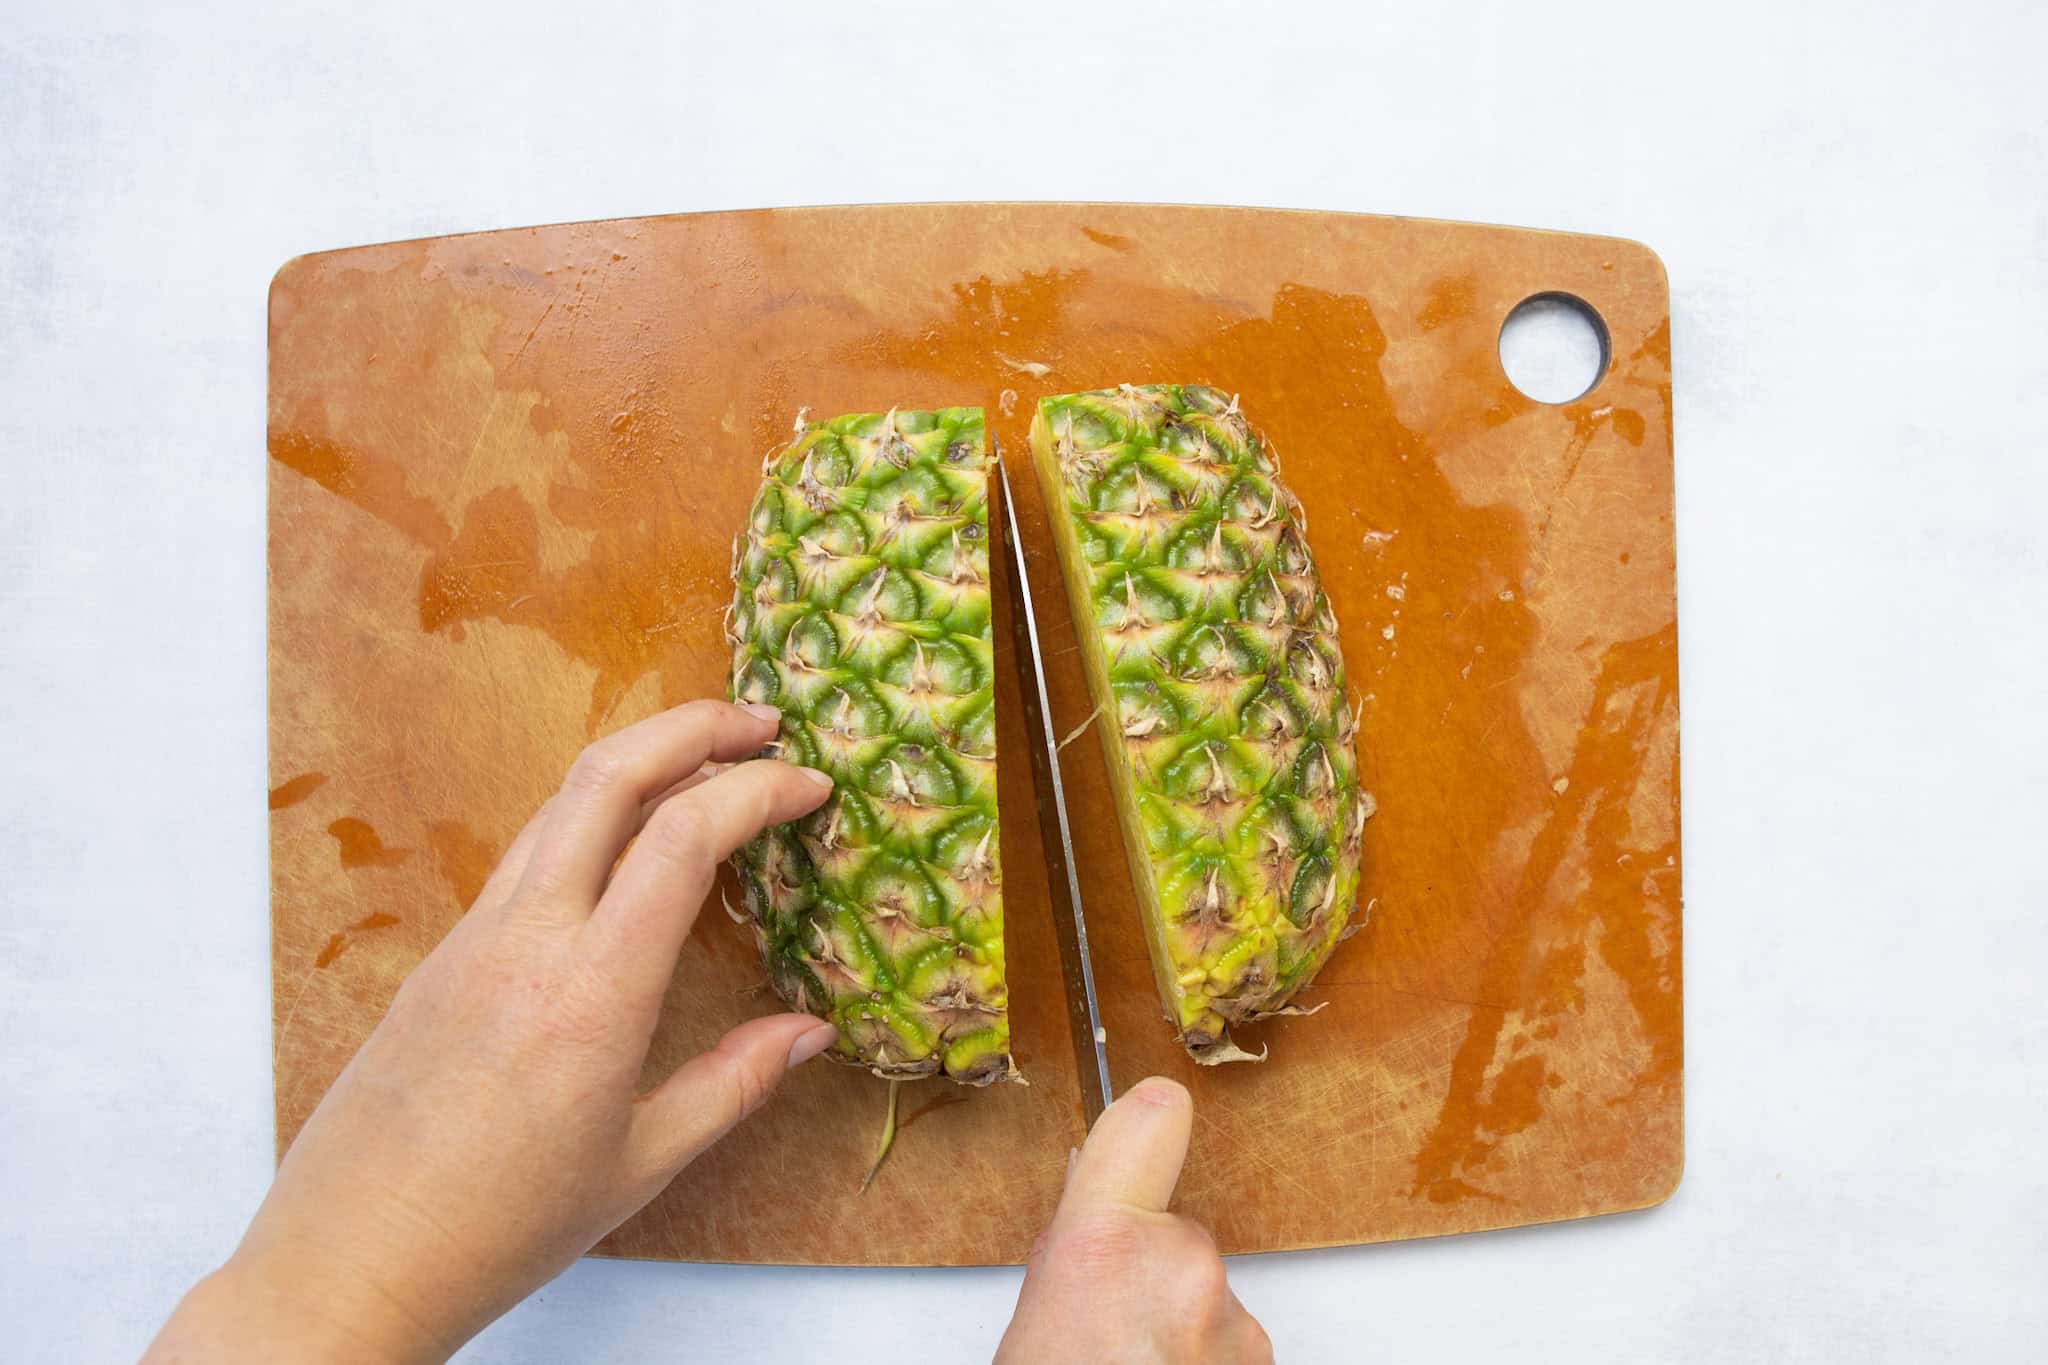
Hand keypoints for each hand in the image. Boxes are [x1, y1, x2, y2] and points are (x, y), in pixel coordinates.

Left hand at [147, 700, 837, 1363]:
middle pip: (606, 775)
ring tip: (707, 763)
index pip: (681, 837)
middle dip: (692, 725)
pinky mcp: (444, 953)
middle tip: (762, 722)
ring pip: (557, 803)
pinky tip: (629, 847)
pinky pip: (527, 852)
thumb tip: (811, 1031)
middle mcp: (526, 939)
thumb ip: (734, 1083)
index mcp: (590, 993)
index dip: (757, 791)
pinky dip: (592, 817)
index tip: (811, 785)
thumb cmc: (502, 1226)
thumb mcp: (642, 1164)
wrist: (351, 1258)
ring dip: (638, 760)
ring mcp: (474, 937)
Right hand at [996, 1078, 1272, 1363]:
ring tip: (1129, 1355)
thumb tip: (1086, 1181)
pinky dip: (1198, 1347)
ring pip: (1195, 1282)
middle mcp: (1181, 1264)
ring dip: (1170, 1310)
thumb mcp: (1033, 1315)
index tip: (1150, 1109)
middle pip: (1168, 1227)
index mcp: (1106, 1243)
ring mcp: (1228, 1311)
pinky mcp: (1257, 1348)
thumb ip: (1068, 1238)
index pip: (1152, 1121)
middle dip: (1143, 1261)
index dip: (1148, 1117)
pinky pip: (1223, 1326)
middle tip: (1103, 1318)